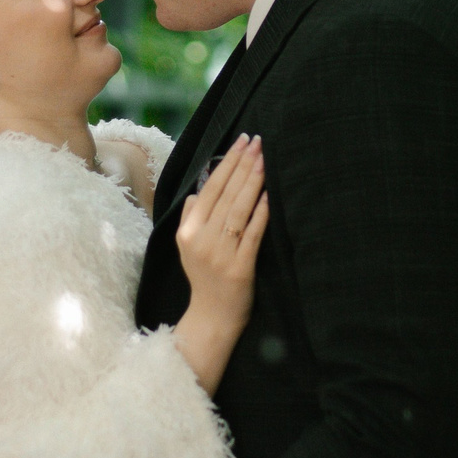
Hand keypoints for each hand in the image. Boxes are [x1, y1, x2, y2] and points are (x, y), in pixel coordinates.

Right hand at [173, 134, 266, 393]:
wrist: (211, 317)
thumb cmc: (204, 277)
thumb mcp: (188, 246)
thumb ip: (191, 216)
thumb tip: (198, 189)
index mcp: (188, 230)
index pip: (209, 188)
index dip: (226, 162)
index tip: (241, 141)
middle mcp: (201, 239)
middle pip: (225, 194)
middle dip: (242, 164)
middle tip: (257, 141)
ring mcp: (220, 254)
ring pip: (238, 210)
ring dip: (253, 182)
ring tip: (264, 159)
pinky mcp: (240, 267)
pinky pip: (252, 234)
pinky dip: (260, 213)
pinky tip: (269, 195)